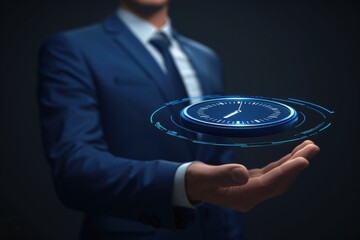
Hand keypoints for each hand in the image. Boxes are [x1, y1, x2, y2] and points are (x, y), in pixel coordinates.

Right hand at [185, 140, 319, 211]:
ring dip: (293, 162)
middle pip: (279, 181)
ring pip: (278, 176)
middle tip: (312, 147)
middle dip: (297, 164)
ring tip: (308, 147)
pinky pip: (271, 173)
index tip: (303, 160)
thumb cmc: (194, 180)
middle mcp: (250, 195)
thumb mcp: (203, 177)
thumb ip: (222, 175)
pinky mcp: (249, 182)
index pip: (269, 184)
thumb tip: (243, 174)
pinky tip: (291, 155)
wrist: (188, 184)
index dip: (287, 172)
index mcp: (241, 196)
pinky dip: (283, 163)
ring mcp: (251, 189)